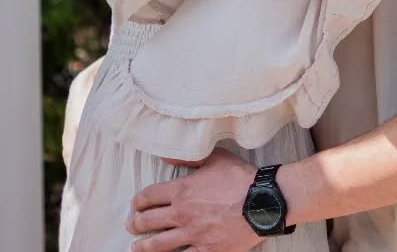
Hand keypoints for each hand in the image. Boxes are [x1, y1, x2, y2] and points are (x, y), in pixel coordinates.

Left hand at [127, 148, 260, 251]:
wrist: (264, 202)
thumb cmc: (241, 178)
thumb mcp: (215, 159)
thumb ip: (189, 157)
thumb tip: (165, 154)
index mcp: (182, 190)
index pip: (149, 196)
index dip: (138, 200)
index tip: (135, 204)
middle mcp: (182, 213)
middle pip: (148, 221)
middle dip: (136, 223)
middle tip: (132, 225)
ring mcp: (192, 234)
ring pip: (158, 244)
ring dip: (143, 246)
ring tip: (137, 247)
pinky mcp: (206, 250)